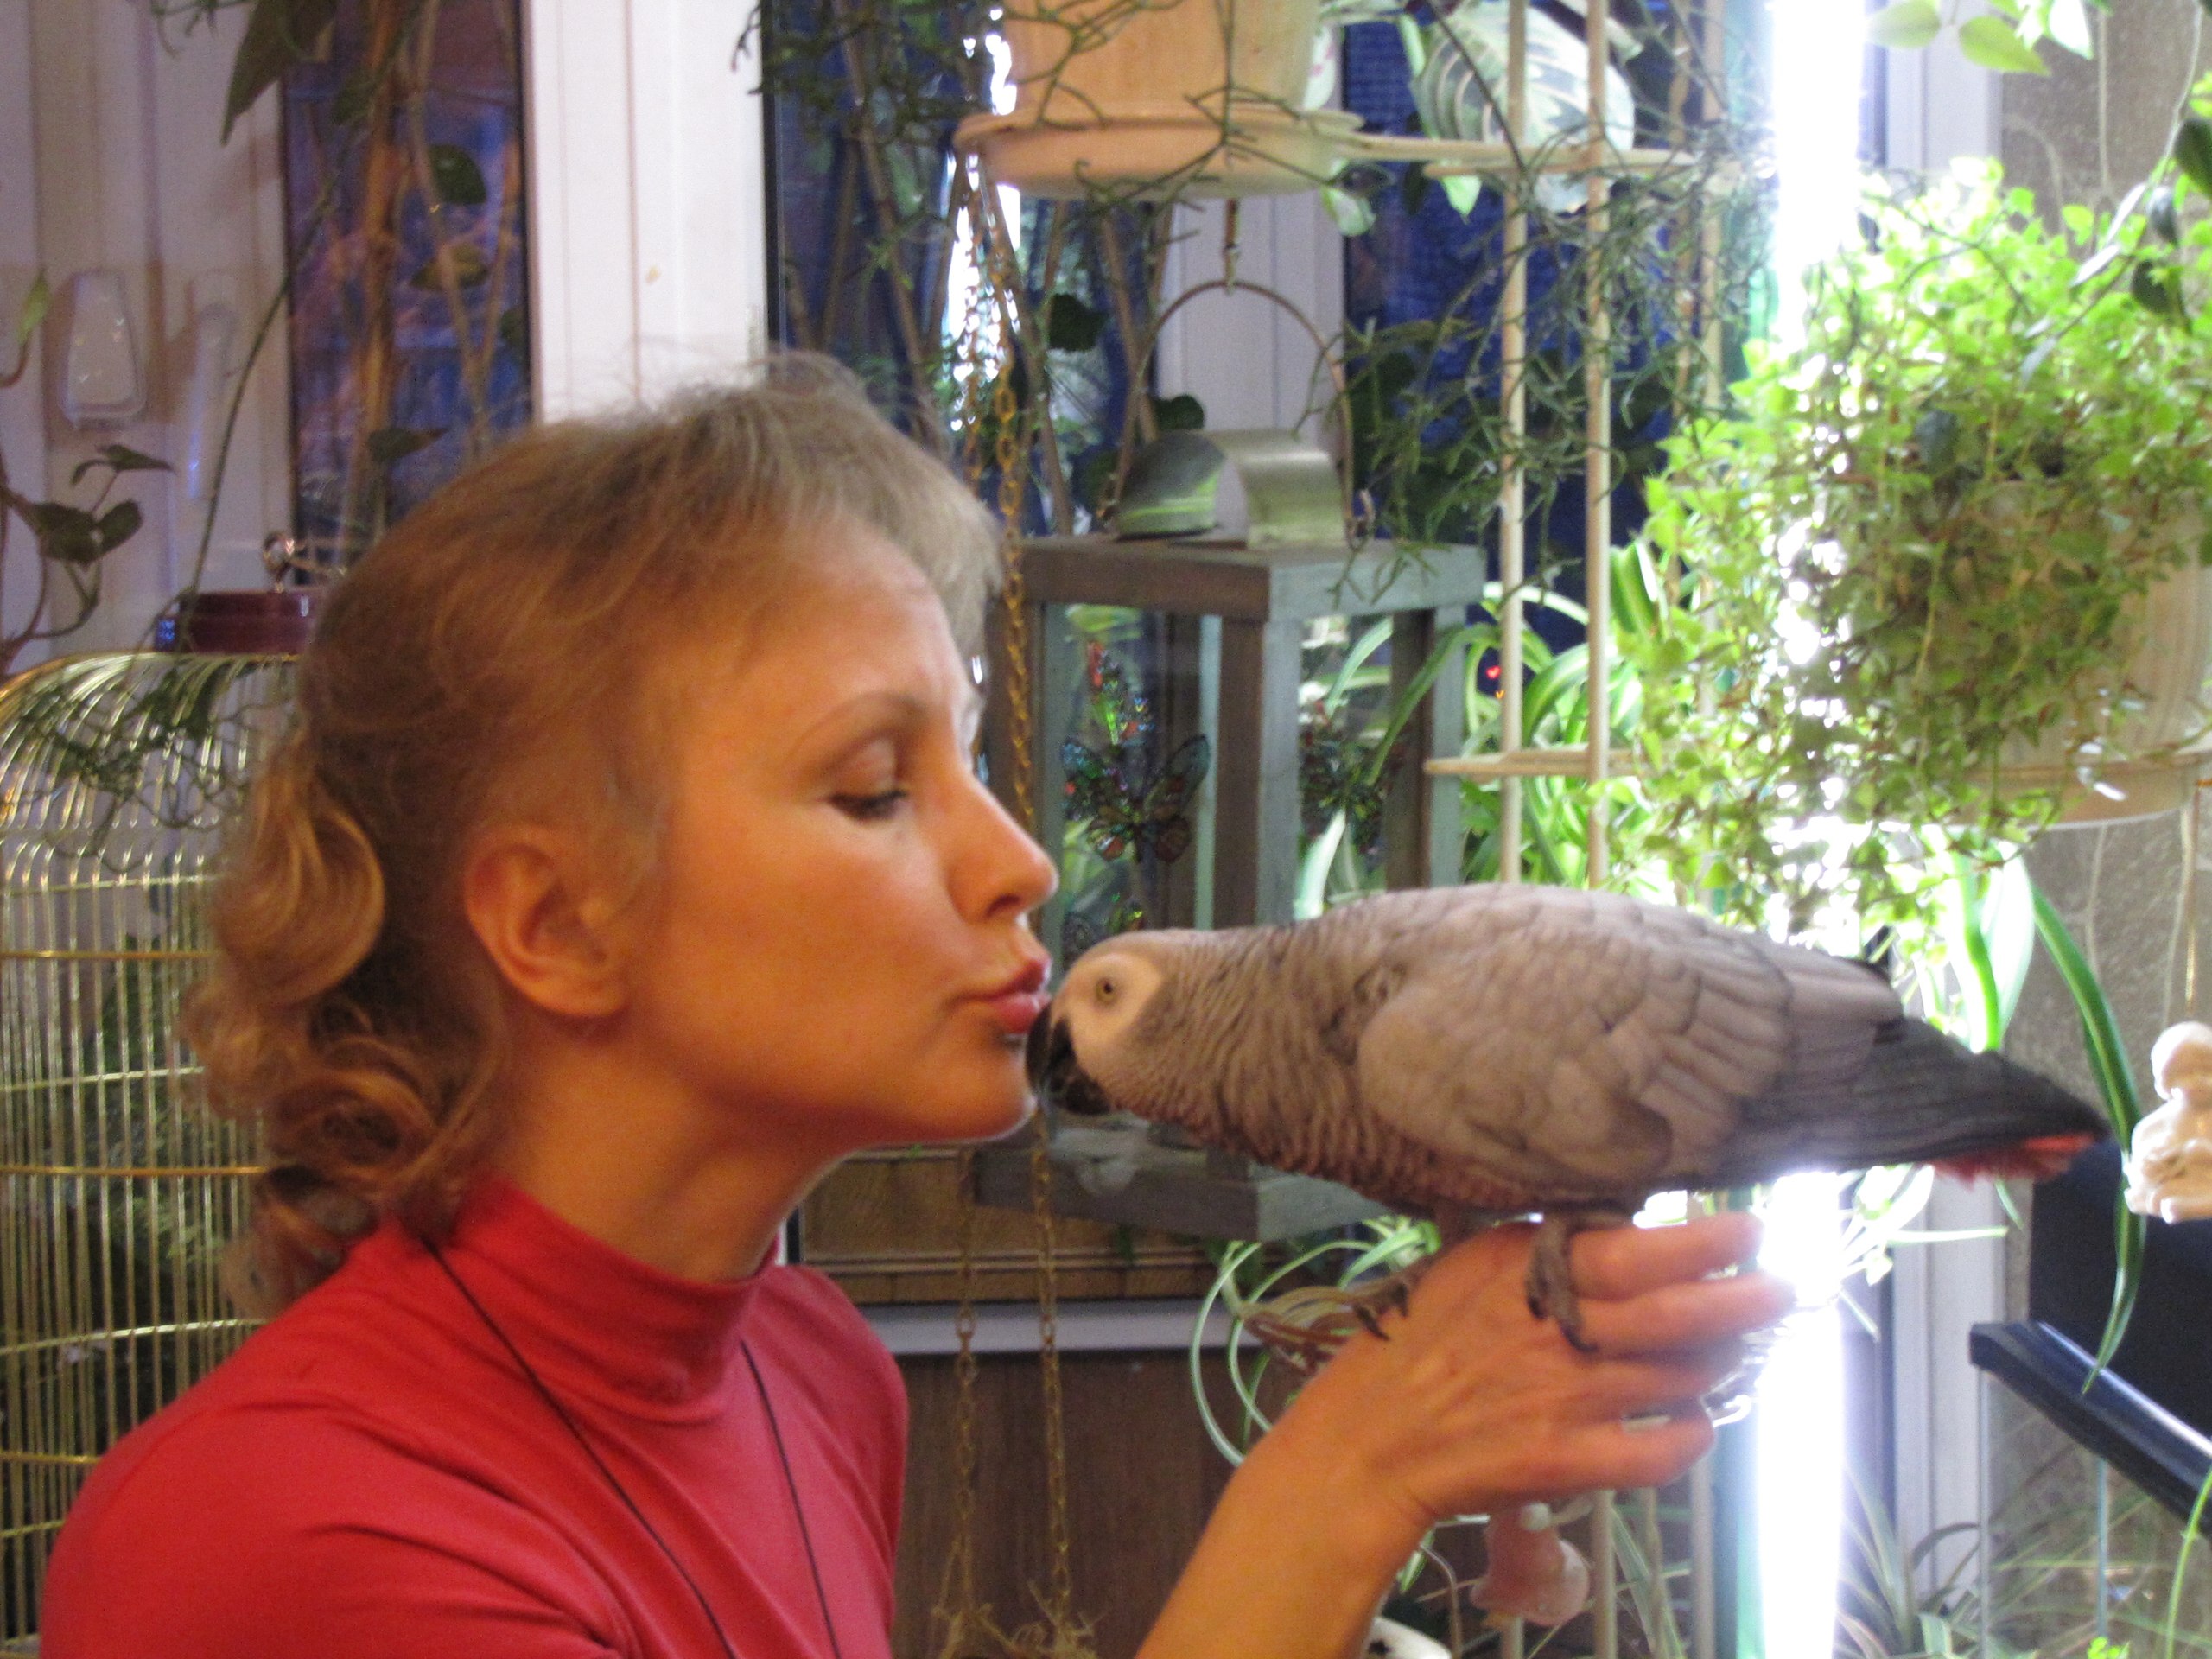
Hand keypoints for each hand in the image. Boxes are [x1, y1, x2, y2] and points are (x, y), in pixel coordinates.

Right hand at [1254, 1212, 1788, 1558]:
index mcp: (1529, 1272)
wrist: (1372, 1438)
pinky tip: (1697, 1421)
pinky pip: (1659, 1451)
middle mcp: (1557, 1331)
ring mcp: (1566, 1399)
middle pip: (1679, 1313)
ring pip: (1680, 1377)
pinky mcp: (1568, 1462)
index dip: (1707, 1242)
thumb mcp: (1469, 1265)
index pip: (1640, 1250)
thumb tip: (1619, 1218)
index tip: (1749, 1231)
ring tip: (1734, 1349)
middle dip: (1746, 1300)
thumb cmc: (1418, 1340)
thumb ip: (1541, 1241)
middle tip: (1783, 1290)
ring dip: (1721, 1362)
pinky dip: (1692, 1435)